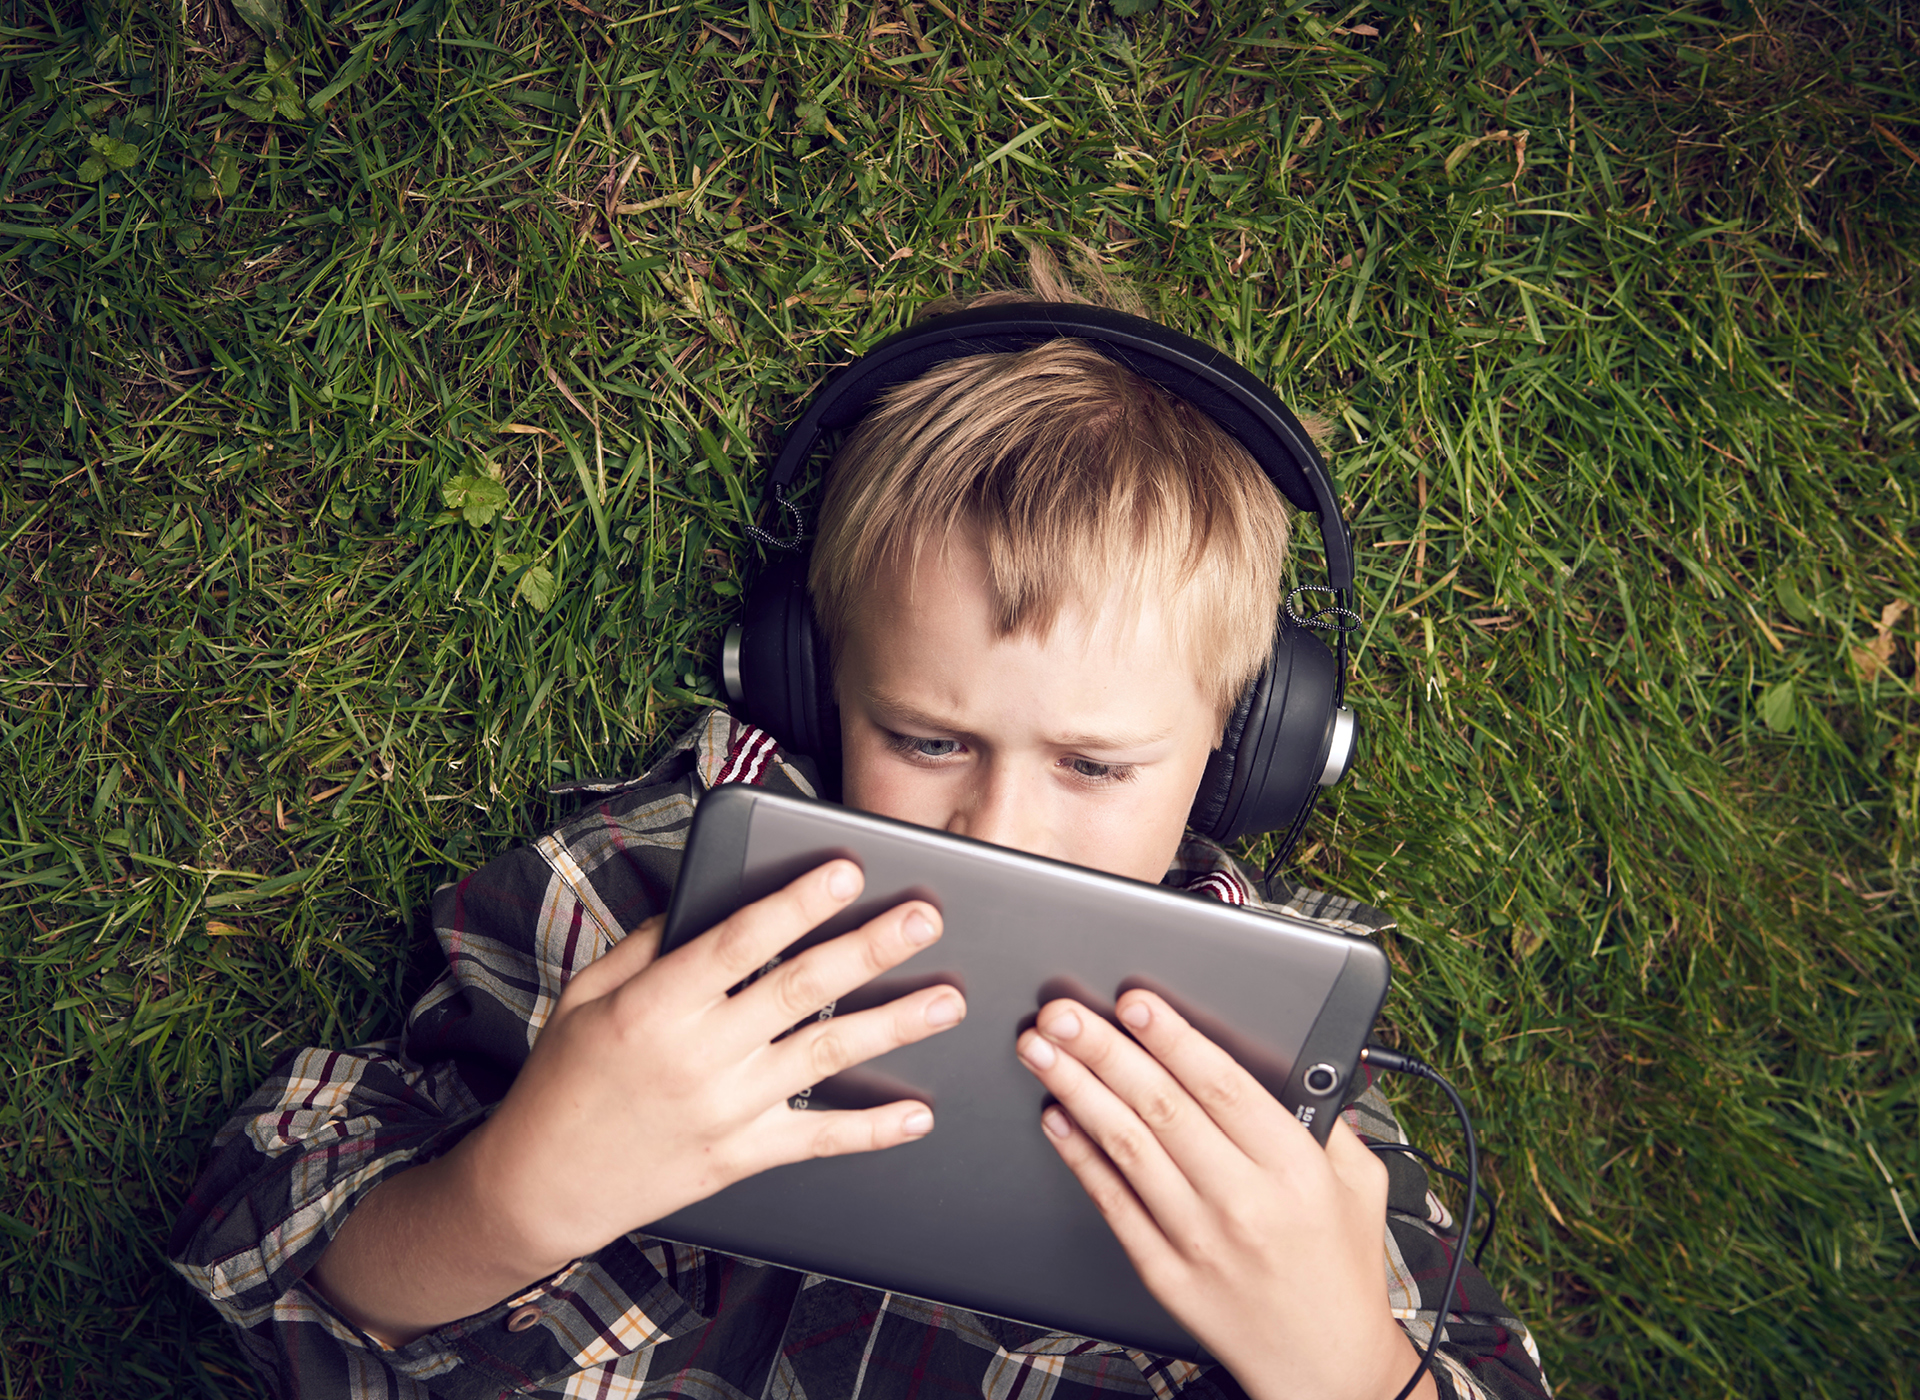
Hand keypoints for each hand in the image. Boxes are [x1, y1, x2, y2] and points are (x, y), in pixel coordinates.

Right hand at [462, 859, 966, 1274]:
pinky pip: (817, 1139)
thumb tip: (704, 897)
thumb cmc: (564, 1079)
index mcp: (656, 1004)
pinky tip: (918, 1114)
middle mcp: (698, 1054)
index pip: (740, 942)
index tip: (846, 870)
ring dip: (893, 1026)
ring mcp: (725, 1109)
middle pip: (800, 989)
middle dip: (869, 948)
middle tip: (924, 918)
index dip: (798, 904)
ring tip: (946, 999)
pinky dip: (871, 1129)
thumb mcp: (587, 994)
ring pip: (825, 1056)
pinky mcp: (740, 1156)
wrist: (542, 1184)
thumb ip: (648, 944)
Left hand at [1016, 991, 1431, 1399]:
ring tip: (1042, 1052)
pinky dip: (1080, 1157)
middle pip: (1163, 1108)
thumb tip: (1297, 1060)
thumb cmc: (1342, 1271)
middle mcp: (1244, 1201)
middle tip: (1062, 1014)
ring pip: (1127, 1148)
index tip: (1134, 1003)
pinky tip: (1057, 1118)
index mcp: (1295, 1168)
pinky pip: (1113, 1205)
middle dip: (1105, 1052)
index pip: (1223, 1085)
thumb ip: (1330, 1118)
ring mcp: (1199, 1240)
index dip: (1173, 1038)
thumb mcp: (1360, 1183)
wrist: (1328, 1369)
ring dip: (1078, 1091)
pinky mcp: (1166, 1274)